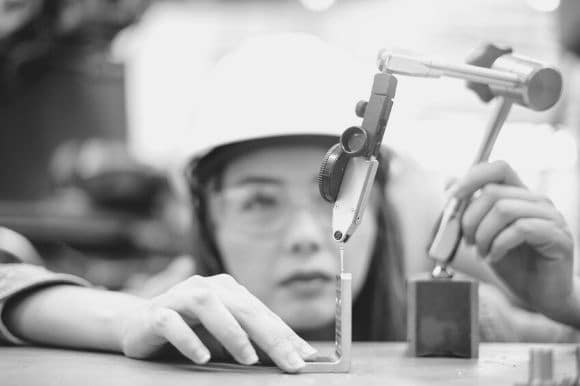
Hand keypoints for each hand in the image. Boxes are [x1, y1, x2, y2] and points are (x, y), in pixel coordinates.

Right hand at [115, 273, 316, 371]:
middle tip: (290, 363)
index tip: (306, 358)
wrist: (136, 323)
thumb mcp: (224, 338)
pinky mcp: (156, 313)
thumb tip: (292, 357)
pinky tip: (202, 357)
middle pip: (243, 307)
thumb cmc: (189, 331)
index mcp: (229, 291)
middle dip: (270, 336)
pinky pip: (172, 323)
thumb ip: (252, 341)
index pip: (263, 313)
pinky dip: (188, 339)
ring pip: (209, 307)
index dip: (286, 335)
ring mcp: (180, 297)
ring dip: (231, 333)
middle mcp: (208, 288)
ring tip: (248, 358)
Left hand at [451, 161, 573, 318]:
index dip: (472, 177)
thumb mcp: (483, 234)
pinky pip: (521, 229)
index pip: (498, 168)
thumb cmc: (514, 264)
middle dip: (470, 219)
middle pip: (493, 192)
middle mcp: (537, 201)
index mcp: (519, 196)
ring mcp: (550, 217)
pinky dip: (499, 245)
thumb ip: (469, 209)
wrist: (540, 295)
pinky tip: (495, 257)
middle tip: (469, 241)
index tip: (453, 197)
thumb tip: (448, 182)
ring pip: (504, 209)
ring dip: (484, 234)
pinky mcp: (558, 237)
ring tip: (483, 252)